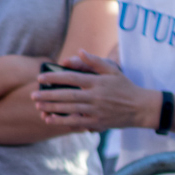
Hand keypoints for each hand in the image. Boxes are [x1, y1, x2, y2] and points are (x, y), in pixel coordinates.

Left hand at [31, 50, 162, 130]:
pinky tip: (49, 120)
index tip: (40, 78)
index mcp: (97, 82)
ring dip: (52, 108)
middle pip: (68, 95)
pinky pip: (77, 122)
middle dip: (48, 95)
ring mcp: (96, 111)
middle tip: (33, 95)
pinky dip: (62, 121)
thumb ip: (94, 61)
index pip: (72, 78)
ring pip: (70, 110)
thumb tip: (79, 51)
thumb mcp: (113, 70)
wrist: (141, 108)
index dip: (54, 78)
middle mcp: (95, 96)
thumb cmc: (124, 87)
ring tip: (38, 106)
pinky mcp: (98, 123)